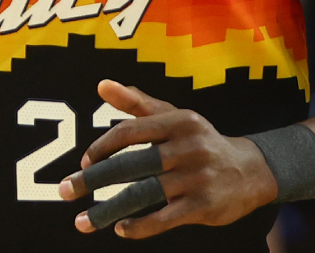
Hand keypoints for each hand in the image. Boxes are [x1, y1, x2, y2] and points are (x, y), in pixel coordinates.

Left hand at [57, 80, 278, 238]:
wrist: (250, 170)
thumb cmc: (199, 140)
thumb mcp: (173, 116)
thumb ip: (136, 102)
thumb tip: (101, 84)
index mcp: (177, 121)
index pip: (129, 131)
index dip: (101, 147)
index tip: (82, 163)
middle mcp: (187, 147)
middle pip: (131, 164)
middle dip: (93, 180)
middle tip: (64, 191)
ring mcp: (196, 177)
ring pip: (143, 195)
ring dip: (108, 211)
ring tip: (84, 223)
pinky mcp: (203, 206)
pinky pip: (164, 218)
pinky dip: (139, 226)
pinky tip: (121, 230)